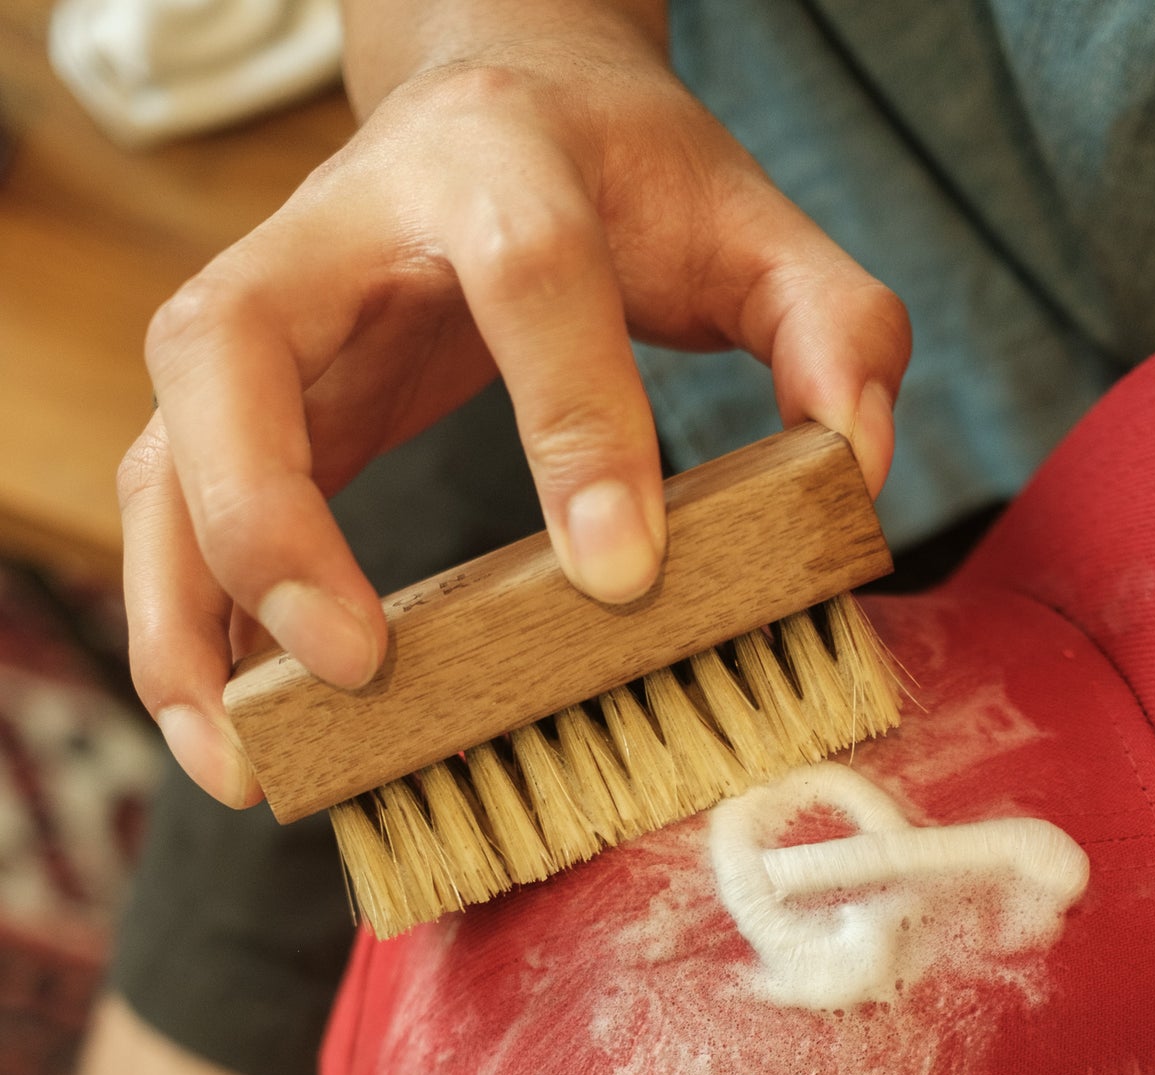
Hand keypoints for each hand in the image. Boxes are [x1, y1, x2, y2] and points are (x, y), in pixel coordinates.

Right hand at [123, 1, 910, 807]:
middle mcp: (338, 229)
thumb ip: (834, 329)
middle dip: (276, 517)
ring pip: (164, 446)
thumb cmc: (626, 181)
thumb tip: (855, 476)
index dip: (571, 423)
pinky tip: (235, 725)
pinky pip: (170, 502)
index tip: (620, 580)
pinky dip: (186, 621)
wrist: (503, 104)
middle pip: (232, 347)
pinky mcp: (245, 393)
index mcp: (496, 166)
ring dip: (184, 609)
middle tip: (359, 668)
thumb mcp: (755, 230)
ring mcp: (266, 310)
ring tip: (243, 756)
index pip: (526, 274)